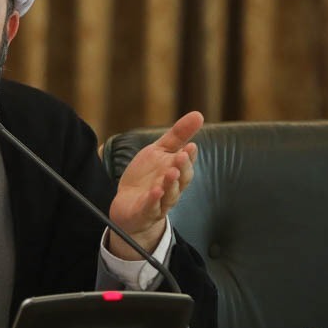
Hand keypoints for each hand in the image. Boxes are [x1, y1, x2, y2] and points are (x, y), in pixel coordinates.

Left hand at [107, 110, 201, 259]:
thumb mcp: (159, 151)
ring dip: (171, 184)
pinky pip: (151, 207)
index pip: (186, 165)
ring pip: (169, 195)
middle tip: (181, 156)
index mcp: (176, 172)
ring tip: (171, 172)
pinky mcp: (145, 212)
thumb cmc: (147, 176)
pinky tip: (155, 191)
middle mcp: (171, 188)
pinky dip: (154, 200)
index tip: (190, 146)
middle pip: (181, 180)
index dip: (189, 156)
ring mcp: (159, 202)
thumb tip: (199, 114)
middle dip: (182, 168)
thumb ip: (178, 135)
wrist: (128, 205)